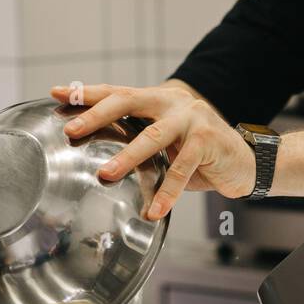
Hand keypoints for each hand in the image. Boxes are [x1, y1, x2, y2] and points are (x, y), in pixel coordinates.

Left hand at [49, 82, 255, 219]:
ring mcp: (193, 119)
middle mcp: (173, 102)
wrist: (246, 163)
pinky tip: (154, 210)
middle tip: (72, 130)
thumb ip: (141, 142)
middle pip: (127, 101)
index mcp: (159, 99)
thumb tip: (97, 157)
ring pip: (153, 137)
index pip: (117, 92)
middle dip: (96, 115)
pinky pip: (182, 169)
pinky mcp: (208, 140)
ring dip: (128, 157)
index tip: (57, 93)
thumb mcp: (167, 145)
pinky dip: (167, 192)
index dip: (87, 94)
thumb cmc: (201, 156)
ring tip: (105, 174)